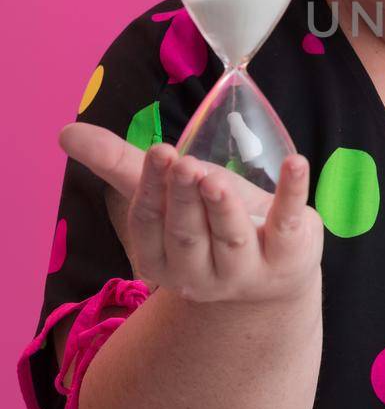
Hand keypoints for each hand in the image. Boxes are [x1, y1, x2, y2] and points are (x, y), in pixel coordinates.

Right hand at [57, 122, 323, 306]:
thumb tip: (64, 134)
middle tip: (183, 162)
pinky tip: (296, 163)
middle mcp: (199, 275)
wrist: (274, 268)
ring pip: (230, 236)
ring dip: (221, 207)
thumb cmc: (212, 222)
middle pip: (186, 233)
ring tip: (214, 176)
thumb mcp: (169, 192)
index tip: (158, 152)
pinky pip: (287, 224)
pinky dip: (292, 193)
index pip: (150, 224)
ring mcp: (247, 271)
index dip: (152, 190)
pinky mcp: (289, 256)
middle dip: (183, 198)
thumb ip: (120, 164)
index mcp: (161, 260)